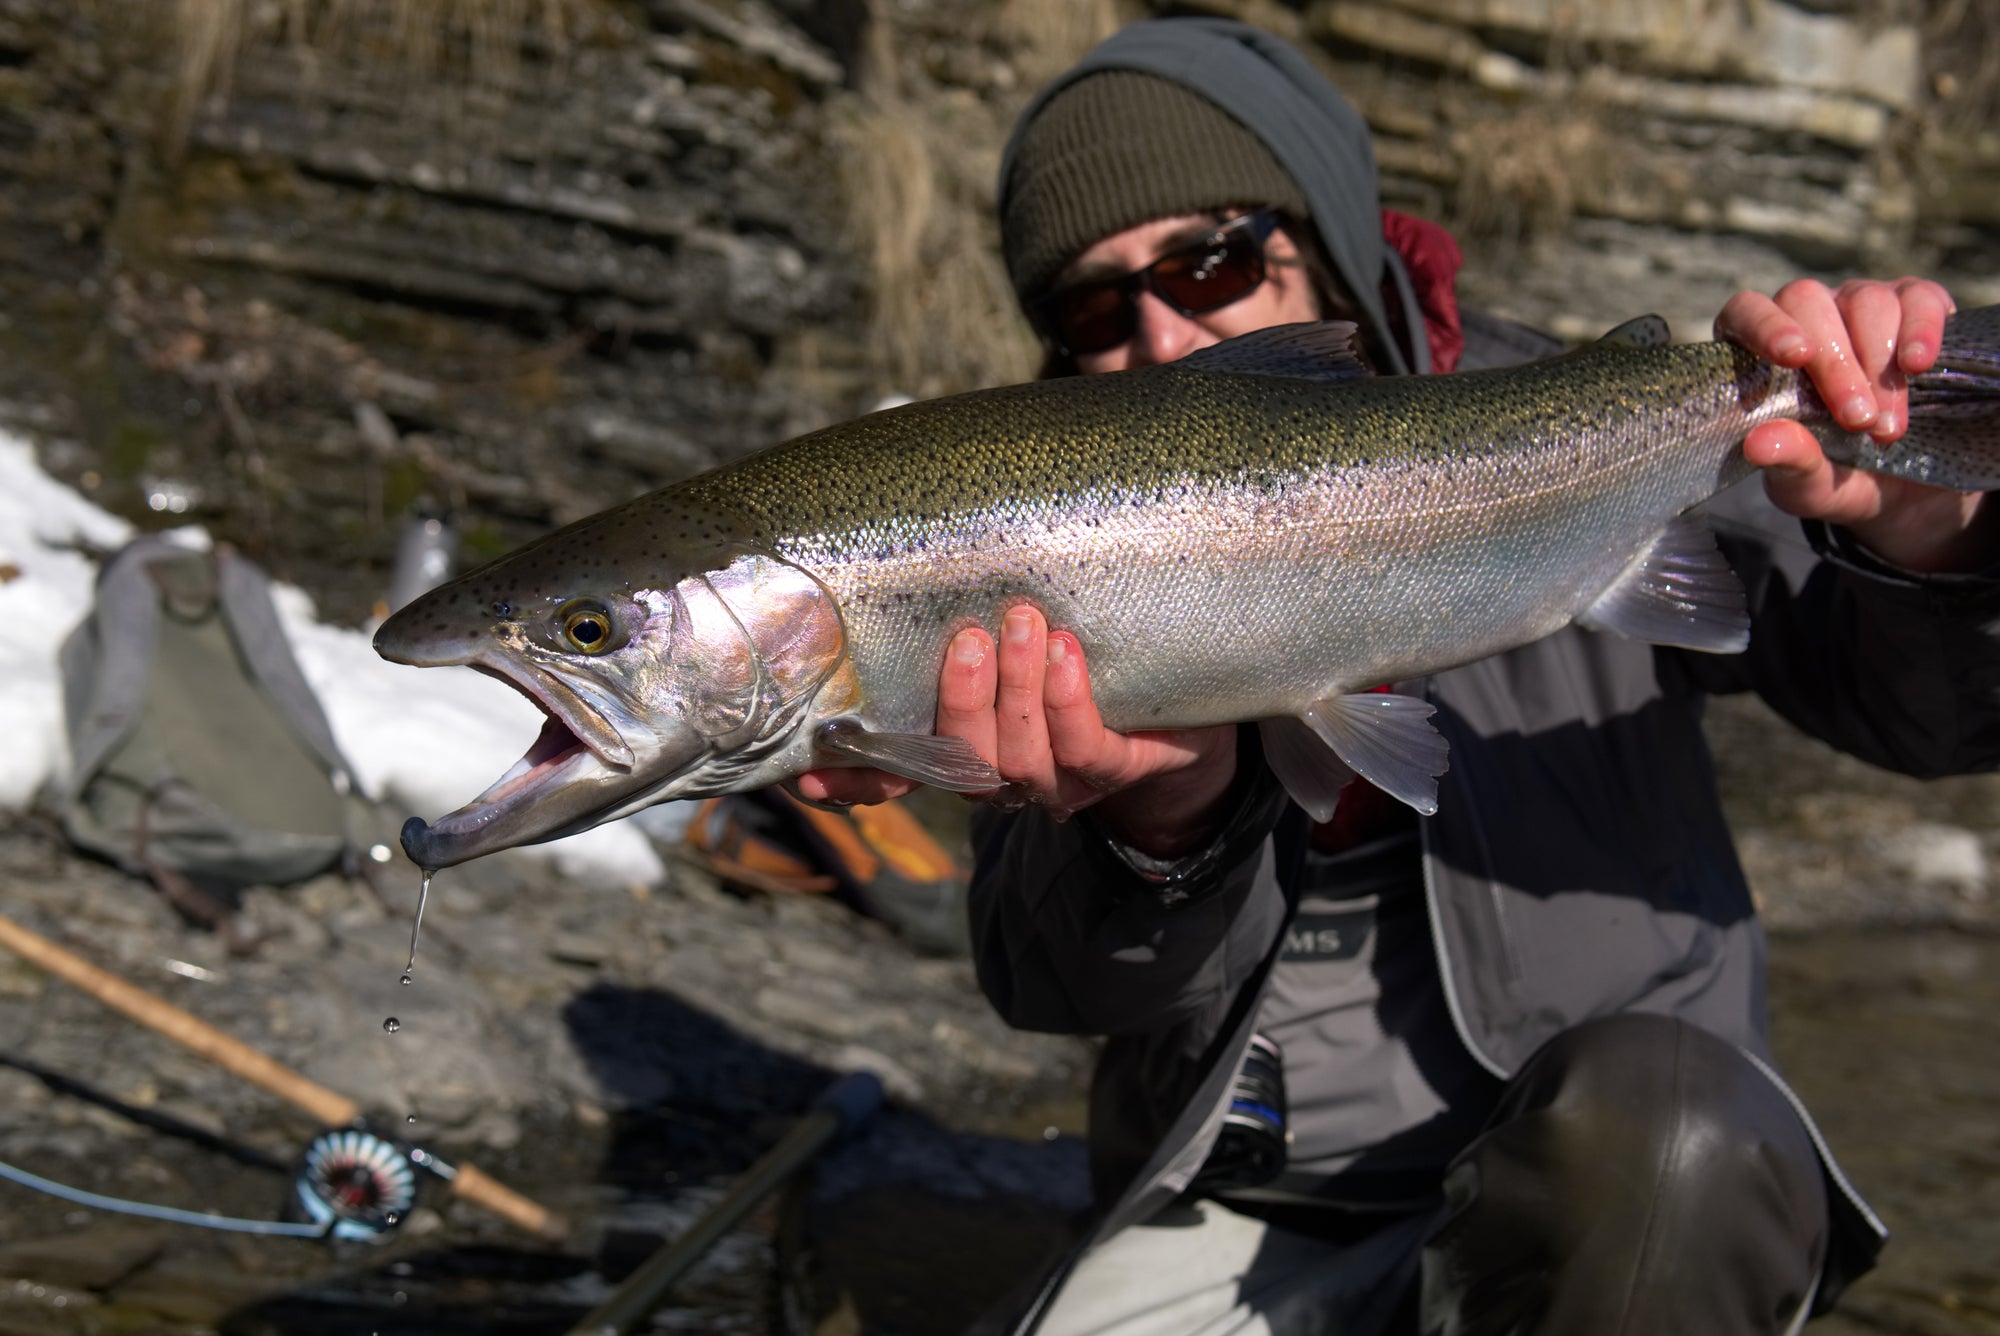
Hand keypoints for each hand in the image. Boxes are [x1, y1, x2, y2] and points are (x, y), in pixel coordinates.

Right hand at [794, 606, 1238, 857]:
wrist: (1179, 708)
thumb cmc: (1072, 654)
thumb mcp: (1007, 637)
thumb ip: (959, 608)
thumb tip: (907, 534)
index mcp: (957, 747)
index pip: (894, 772)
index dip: (853, 778)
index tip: (811, 769)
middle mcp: (996, 775)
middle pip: (960, 761)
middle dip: (962, 700)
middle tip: (970, 637)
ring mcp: (1054, 781)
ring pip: (1020, 757)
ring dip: (1019, 689)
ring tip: (1027, 623)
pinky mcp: (1113, 772)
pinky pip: (1085, 750)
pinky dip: (1070, 701)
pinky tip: (1068, 654)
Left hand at [1715, 277, 1992, 571]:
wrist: (1905, 485)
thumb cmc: (1836, 477)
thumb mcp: (1810, 485)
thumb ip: (1787, 463)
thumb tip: (1758, 444)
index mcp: (1759, 352)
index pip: (1745, 312)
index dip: (1766, 326)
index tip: (1794, 356)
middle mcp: (1805, 317)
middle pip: (1808, 303)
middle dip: (1836, 364)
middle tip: (1858, 421)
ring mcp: (1859, 304)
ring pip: (1865, 300)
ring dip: (1878, 363)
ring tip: (1888, 425)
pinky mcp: (1915, 305)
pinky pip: (1918, 298)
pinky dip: (1920, 329)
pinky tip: (1919, 365)